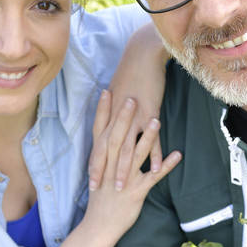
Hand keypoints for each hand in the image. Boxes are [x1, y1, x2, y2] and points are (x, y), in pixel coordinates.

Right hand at [84, 91, 180, 234]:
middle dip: (124, 117)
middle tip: (132, 97)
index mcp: (101, 161)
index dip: (104, 111)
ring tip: (157, 119)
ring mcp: (124, 179)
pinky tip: (177, 154)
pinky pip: (152, 177)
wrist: (98, 227)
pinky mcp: (136, 192)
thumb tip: (109, 139)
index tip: (108, 91)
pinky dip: (164, 165)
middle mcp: (111, 167)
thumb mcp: (99, 175)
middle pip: (117, 137)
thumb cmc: (100, 200)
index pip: (100, 131)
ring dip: (146, 137)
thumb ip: (104, 157)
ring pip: (135, 154)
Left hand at [88, 23, 167, 189]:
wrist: (142, 55)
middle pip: (108, 151)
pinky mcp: (150, 113)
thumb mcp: (116, 91)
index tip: (91, 181)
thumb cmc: (130, 72)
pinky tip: (155, 170)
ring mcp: (134, 118)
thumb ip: (113, 109)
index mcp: (109, 115)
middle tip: (100, 191)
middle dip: (103, 172)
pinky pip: (152, 139)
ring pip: (127, 148)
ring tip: (123, 188)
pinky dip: (154, 155)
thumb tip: (111, 120)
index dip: (94, 163)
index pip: (98, 144)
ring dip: (124, 170)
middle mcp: (118, 119)